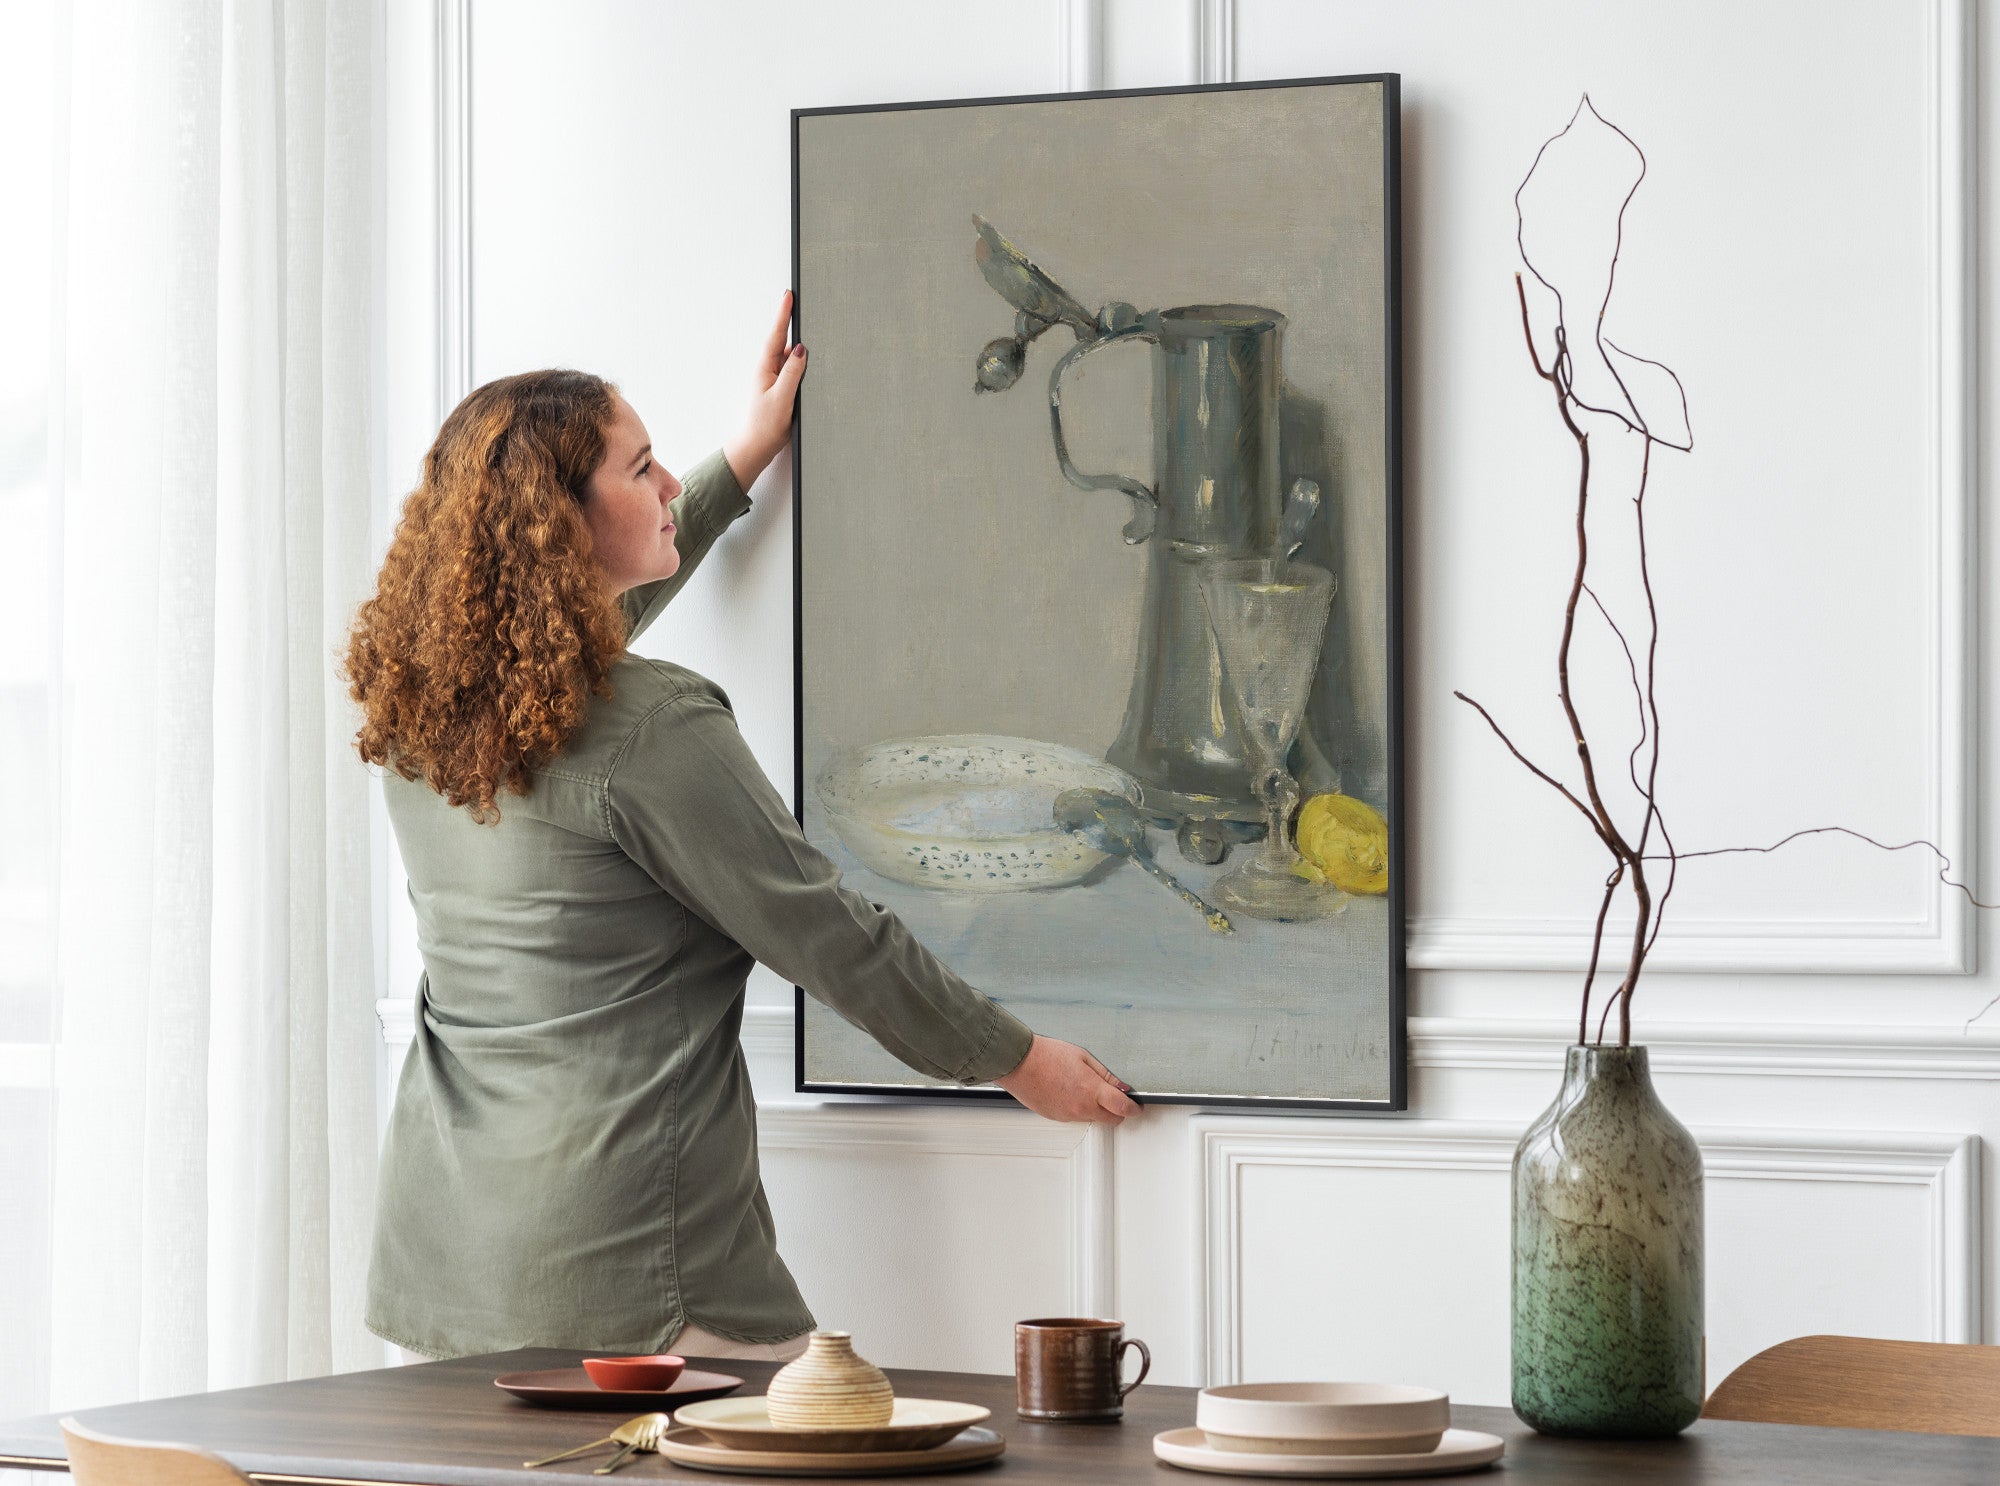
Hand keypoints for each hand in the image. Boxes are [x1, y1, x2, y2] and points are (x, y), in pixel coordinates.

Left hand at [722, 291, 806, 490]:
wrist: (758, 448)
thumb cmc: (766, 426)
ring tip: (810, 366)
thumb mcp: (781, 397)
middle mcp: (770, 370)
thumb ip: (792, 372)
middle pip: (788, 345)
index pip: (777, 334)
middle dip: (800, 335)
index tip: (789, 295)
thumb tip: (801, 348)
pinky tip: (811, 379)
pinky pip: (797, 374)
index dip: (783, 314)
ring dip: (805, 360)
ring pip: (795, 361)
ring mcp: (777, 380)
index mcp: (765, 367)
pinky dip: (805, 373)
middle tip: (808, 323)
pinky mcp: (784, 390)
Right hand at [995, 1035, 1141, 1125]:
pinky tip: (1068, 1092)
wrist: (1019, 1063)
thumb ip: (1106, 1075)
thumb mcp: (1083, 1057)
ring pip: (1092, 1118)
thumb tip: (1122, 1086)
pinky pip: (1074, 1117)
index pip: (1122, 1108)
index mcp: (1091, 1090)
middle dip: (1117, 1111)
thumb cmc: (1047, 1055)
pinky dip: (1077, 1108)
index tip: (1136, 1107)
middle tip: (1114, 1098)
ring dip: (1095, 1109)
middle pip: (1111, 1120)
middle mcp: (1081, 1107)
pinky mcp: (1056, 1117)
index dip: (1133, 1109)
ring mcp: (1067, 1115)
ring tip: (1082, 1087)